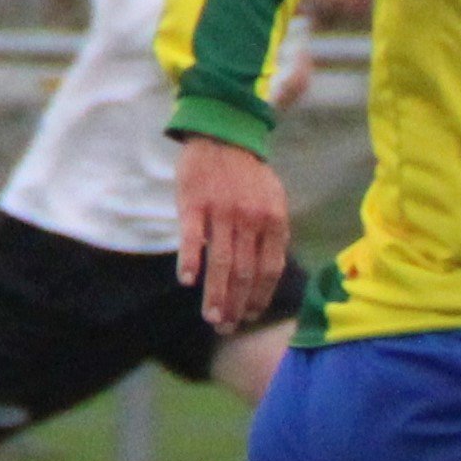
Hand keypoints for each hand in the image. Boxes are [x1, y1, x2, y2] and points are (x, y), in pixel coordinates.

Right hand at [175, 136, 291, 330]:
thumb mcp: (273, 200)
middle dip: (237, 306)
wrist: (222, 132)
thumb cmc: (247, 173)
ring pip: (221, 263)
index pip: (270, 270)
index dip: (260, 297)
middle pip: (245, 273)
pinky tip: (187, 281)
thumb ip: (272, 234)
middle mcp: (251, 218)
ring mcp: (222, 211)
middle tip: (227, 327)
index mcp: (274, 220)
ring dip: (216, 295)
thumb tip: (268, 274)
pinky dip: (190, 261)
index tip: (250, 316)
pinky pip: (192, 238)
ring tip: (212, 318)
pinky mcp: (195, 203)